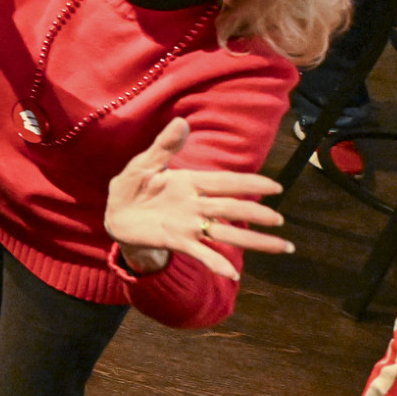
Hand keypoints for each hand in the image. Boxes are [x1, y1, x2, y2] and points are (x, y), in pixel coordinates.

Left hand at [104, 118, 291, 280]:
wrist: (115, 214)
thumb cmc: (132, 186)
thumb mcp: (144, 164)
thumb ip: (164, 146)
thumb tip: (181, 122)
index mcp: (190, 183)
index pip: (225, 182)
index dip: (250, 183)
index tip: (276, 186)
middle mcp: (195, 205)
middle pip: (232, 208)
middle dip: (256, 213)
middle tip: (279, 219)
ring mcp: (188, 225)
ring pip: (226, 232)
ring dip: (253, 240)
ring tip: (281, 246)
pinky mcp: (177, 241)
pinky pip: (201, 253)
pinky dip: (216, 263)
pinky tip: (233, 273)